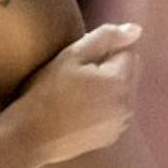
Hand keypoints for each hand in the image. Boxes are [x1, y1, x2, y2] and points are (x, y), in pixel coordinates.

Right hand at [5, 22, 140, 167]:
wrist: (31, 135)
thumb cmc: (47, 91)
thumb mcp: (71, 56)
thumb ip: (105, 38)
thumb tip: (136, 29)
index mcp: (120, 81)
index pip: (127, 52)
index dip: (103, 52)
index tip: (79, 62)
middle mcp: (128, 104)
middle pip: (128, 74)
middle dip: (109, 70)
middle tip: (76, 76)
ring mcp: (120, 124)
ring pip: (121, 94)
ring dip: (107, 89)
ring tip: (76, 95)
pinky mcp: (110, 138)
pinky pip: (114, 114)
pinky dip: (102, 109)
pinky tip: (78, 112)